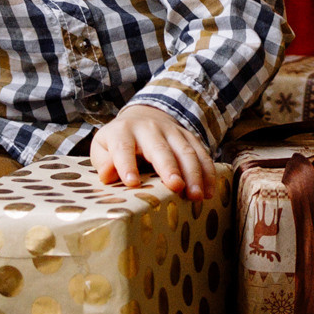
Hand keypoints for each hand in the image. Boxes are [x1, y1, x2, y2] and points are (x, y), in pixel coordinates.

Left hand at [91, 104, 214, 199]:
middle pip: (160, 148)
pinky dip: (207, 172)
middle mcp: (149, 128)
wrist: (143, 117)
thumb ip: (104, 162)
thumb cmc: (120, 141)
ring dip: (193, 174)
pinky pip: (201, 153)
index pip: (123, 147)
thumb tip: (107, 175)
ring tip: (196, 196)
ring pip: (185, 151)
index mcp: (123, 131)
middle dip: (169, 167)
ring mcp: (171, 131)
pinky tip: (209, 191)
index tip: (131, 182)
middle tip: (176, 187)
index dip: (126, 164)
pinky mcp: (189, 137)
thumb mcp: (104, 147)